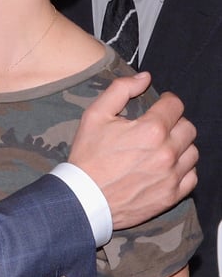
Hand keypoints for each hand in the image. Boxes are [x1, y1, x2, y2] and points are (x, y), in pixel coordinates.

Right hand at [68, 72, 196, 229]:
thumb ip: (121, 90)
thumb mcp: (95, 115)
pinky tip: (167, 167)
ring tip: (163, 147)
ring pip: (192, 152)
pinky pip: (191, 177)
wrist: (84, 199)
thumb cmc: (88, 157)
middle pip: (188, 128)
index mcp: (151, 130)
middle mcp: (166, 152)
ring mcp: (171, 176)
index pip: (175, 105)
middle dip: (175, 123)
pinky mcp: (171, 195)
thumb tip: (144, 78)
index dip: (167, 101)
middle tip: (159, 127)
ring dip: (180, 146)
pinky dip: (183, 170)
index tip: (160, 105)